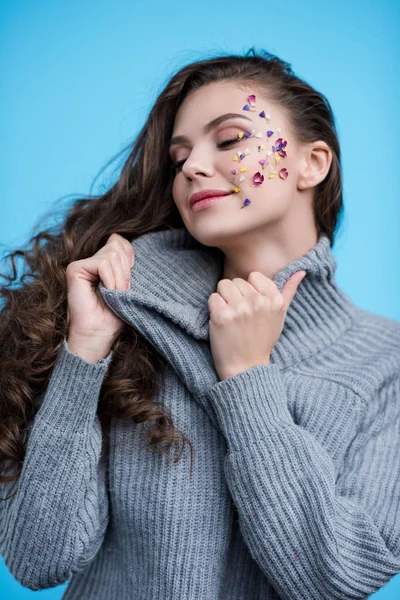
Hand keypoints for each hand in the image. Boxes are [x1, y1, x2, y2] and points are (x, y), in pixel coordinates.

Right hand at [66, 233, 134, 359]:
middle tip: (122, 291)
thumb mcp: (127, 286)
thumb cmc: (114, 315)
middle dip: (126, 270)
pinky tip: (108, 291)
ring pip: (113, 254)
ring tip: (116, 293)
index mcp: (104, 263)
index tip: (129, 280)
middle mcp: (91, 260)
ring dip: (120, 277)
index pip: (119, 241)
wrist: (99, 333)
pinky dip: (111, 279)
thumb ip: (127, 265)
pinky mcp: (75, 269)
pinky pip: (103, 263)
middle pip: (118, 245)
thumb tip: (130, 245)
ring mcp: (82, 264)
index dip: (130, 257)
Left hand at [207, 270, 305, 380]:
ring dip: (223, 299)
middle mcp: (258, 302)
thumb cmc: (262, 340)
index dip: (249, 290)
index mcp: (274, 300)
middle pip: (237, 281)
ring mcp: (240, 309)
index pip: (254, 276)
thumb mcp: (280, 316)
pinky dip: (213, 308)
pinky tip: (222, 321)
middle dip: (235, 295)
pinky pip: (213, 297)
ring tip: (231, 316)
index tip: (251, 306)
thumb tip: (300, 271)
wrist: (246, 367)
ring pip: (223, 285)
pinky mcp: (221, 316)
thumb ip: (289, 291)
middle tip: (240, 315)